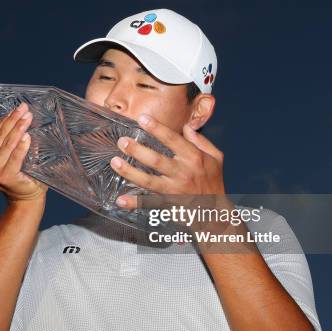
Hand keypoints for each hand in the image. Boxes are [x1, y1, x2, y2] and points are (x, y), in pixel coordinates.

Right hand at [0, 102, 46, 203]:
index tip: (17, 109)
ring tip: (27, 118)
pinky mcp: (6, 176)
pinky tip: (27, 135)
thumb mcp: (4, 161)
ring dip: (18, 129)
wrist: (26, 199)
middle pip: (0, 137)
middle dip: (13, 121)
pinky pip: (15, 156)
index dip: (5, 120)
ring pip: (7, 144)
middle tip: (24, 109)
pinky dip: (21, 145)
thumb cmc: (19, 177)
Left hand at [110, 114, 224, 208]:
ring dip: (130, 172)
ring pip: (149, 181)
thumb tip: (186, 127)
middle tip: (122, 142)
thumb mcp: (216, 157)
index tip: (142, 119)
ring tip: (115, 162)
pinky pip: (149, 203)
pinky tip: (120, 200)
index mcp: (194, 158)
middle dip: (137, 150)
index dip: (157, 129)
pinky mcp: (169, 205)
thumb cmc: (214, 181)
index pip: (173, 140)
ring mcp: (175, 190)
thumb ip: (201, 141)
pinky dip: (134, 203)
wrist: (216, 212)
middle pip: (157, 161)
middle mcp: (183, 174)